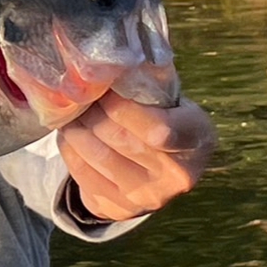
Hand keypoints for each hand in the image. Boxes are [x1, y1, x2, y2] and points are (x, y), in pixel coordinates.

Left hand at [57, 91, 216, 220]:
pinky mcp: (120, 208)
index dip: (123, 108)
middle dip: (91, 111)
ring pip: (97, 155)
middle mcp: (178, 175)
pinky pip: (82, 172)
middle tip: (78, 95)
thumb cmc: (162, 117)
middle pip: (119, 138)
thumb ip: (148, 80)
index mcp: (197, 138)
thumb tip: (108, 58)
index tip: (105, 89)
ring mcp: (149, 197)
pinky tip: (71, 133)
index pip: (160, 130)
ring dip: (75, 127)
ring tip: (70, 112)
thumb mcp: (169, 98)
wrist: (162, 169)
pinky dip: (69, 148)